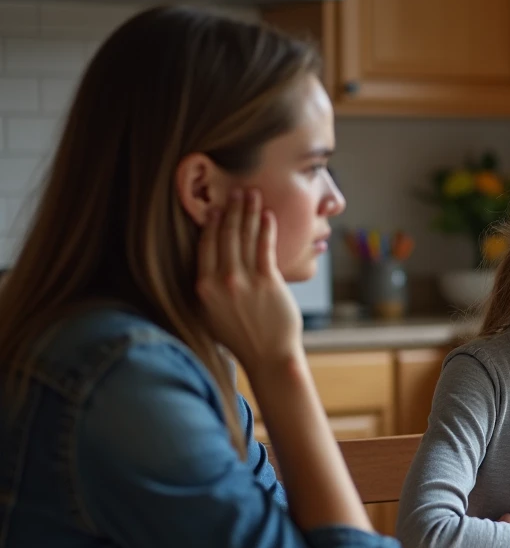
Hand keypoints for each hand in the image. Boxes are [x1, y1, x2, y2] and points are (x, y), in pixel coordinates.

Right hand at [195, 188, 302, 375]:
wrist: (268, 356)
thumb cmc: (242, 337)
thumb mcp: (211, 314)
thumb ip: (208, 288)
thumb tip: (209, 264)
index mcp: (203, 288)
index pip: (205, 246)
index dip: (211, 224)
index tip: (215, 208)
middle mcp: (220, 281)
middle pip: (224, 236)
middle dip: (231, 210)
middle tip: (237, 191)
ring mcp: (244, 280)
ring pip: (244, 237)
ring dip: (248, 212)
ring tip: (252, 194)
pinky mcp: (268, 281)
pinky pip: (265, 247)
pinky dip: (266, 228)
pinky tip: (267, 215)